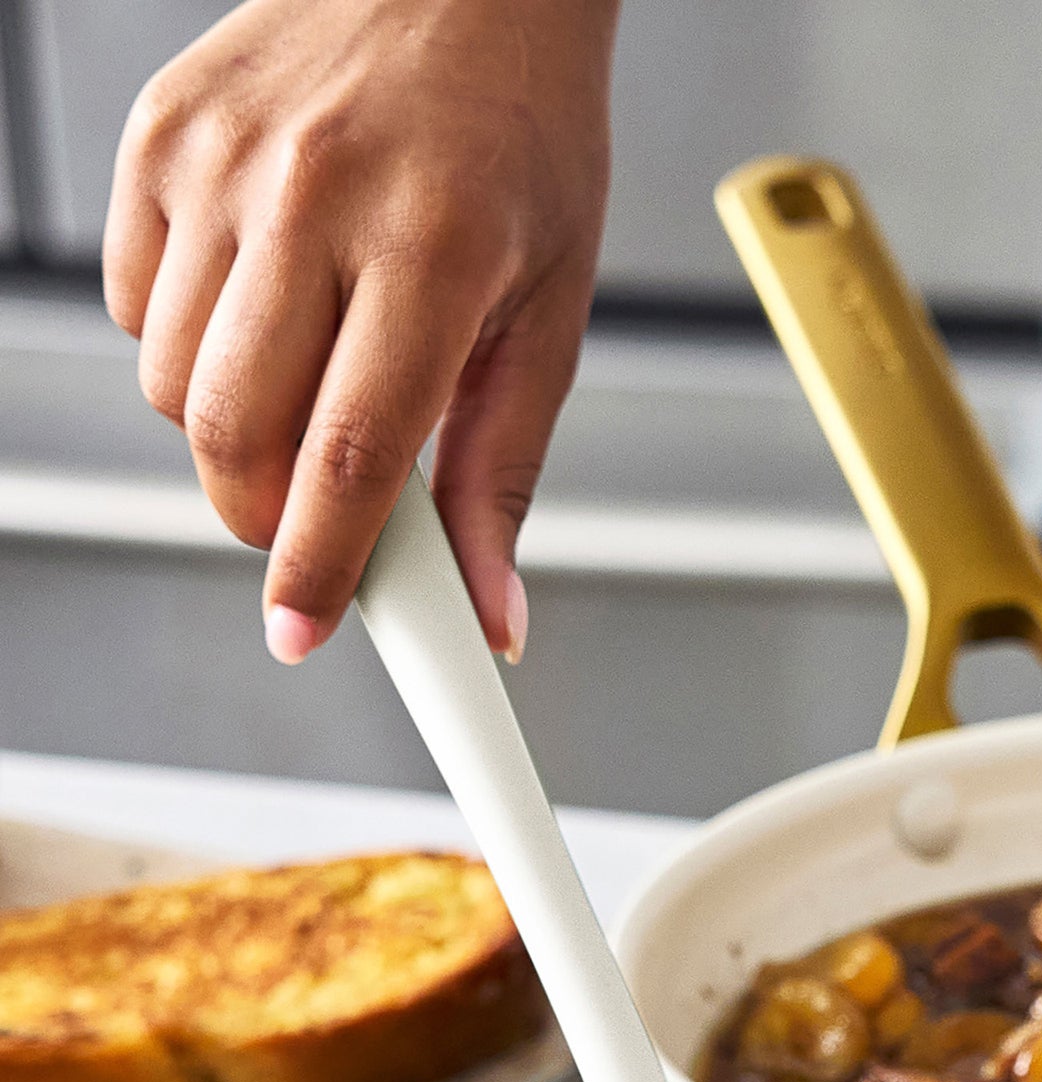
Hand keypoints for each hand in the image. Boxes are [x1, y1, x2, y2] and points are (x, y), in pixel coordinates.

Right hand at [104, 0, 618, 663]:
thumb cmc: (519, 145)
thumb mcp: (550, 316)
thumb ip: (504, 473)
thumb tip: (492, 613)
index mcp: (430, 252)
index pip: (349, 454)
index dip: (317, 564)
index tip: (301, 633)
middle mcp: (312, 200)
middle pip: (234, 434)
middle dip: (264, 516)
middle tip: (314, 519)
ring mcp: (222, 162)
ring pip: (176, 384)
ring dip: (233, 429)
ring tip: (313, 375)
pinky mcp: (160, 136)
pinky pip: (138, 306)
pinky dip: (191, 341)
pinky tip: (266, 299)